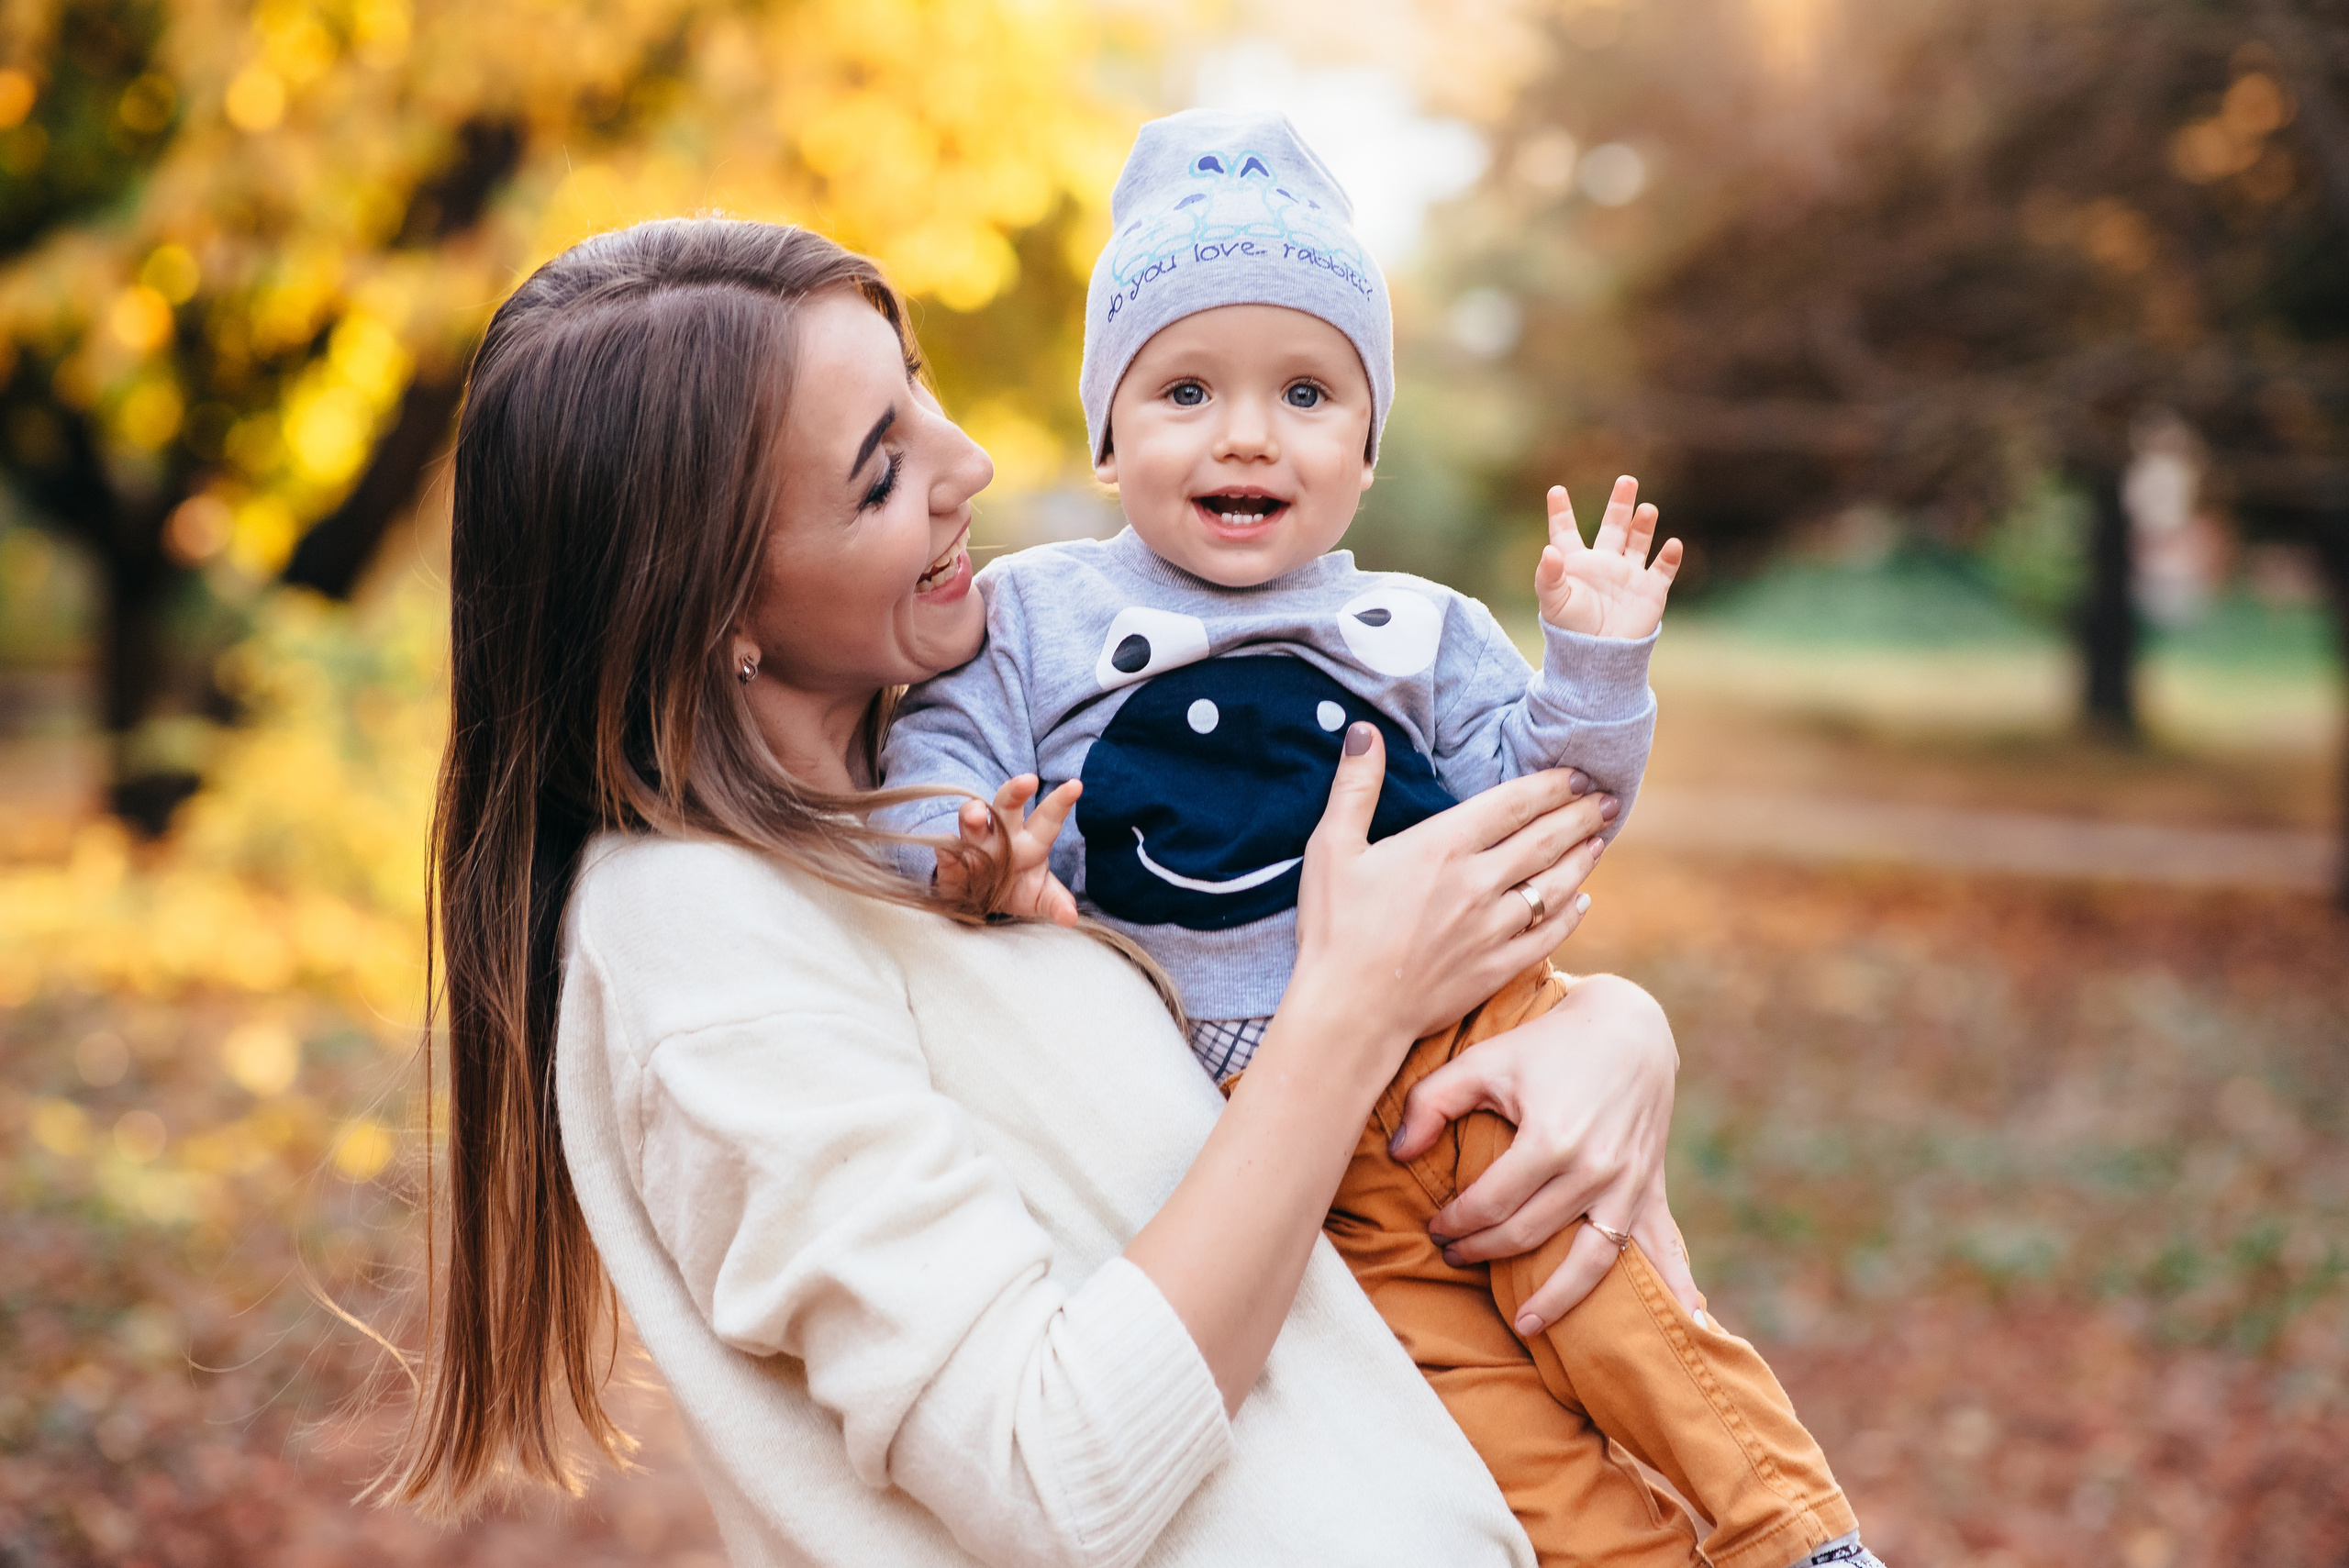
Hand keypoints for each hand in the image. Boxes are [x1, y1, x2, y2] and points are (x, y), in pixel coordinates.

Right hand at [935, 775, 1081, 925]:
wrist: (983, 901)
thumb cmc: (1017, 888)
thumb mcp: (1040, 897)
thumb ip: (1055, 903)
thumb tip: (1070, 917)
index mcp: (1030, 840)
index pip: (1048, 818)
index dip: (1061, 802)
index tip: (1076, 786)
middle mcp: (1001, 833)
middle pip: (1006, 804)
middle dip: (1015, 792)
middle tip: (1028, 781)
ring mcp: (973, 843)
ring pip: (972, 819)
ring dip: (973, 814)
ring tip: (977, 815)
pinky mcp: (950, 859)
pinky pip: (946, 851)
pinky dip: (947, 850)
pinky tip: (946, 848)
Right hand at [1287, 724, 1614, 1049]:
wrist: (1350, 1011)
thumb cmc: (1334, 928)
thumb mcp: (1331, 847)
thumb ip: (1354, 786)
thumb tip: (1362, 730)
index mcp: (1442, 847)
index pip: (1512, 805)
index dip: (1550, 787)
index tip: (1577, 776)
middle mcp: (1477, 883)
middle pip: (1544, 841)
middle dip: (1580, 816)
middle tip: (1607, 800)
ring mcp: (1493, 929)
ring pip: (1554, 886)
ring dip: (1581, 860)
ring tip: (1600, 840)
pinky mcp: (1496, 968)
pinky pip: (1547, 935)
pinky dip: (1570, 915)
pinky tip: (1581, 902)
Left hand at [1390, 973, 1703, 1332]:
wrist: (1627, 1026)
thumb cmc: (1545, 1044)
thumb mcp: (1483, 1061)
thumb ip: (1430, 1103)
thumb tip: (1396, 1154)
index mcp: (1549, 1140)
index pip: (1490, 1205)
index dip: (1455, 1223)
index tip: (1436, 1227)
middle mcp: (1593, 1169)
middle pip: (1527, 1235)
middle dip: (1483, 1252)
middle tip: (1454, 1256)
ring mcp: (1628, 1183)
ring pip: (1589, 1262)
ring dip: (1555, 1299)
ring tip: (1523, 1323)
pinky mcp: (1651, 1187)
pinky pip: (1662, 1247)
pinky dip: (1676, 1287)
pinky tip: (1691, 1323)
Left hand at [1536, 475, 1682, 639]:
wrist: (1599, 659)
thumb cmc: (1571, 630)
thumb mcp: (1554, 602)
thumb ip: (1548, 576)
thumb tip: (1548, 551)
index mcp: (1576, 564)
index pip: (1566, 532)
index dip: (1561, 512)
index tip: (1556, 490)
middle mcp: (1603, 564)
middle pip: (1612, 526)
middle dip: (1620, 504)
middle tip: (1626, 480)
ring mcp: (1628, 576)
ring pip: (1639, 542)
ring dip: (1644, 525)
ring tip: (1647, 508)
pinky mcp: (1650, 590)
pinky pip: (1664, 569)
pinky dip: (1669, 557)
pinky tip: (1672, 545)